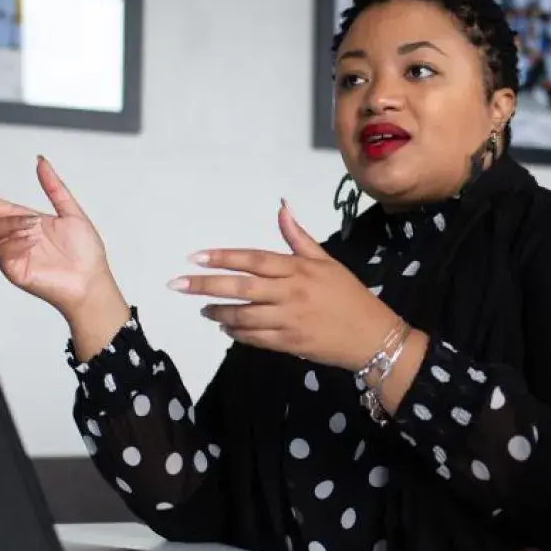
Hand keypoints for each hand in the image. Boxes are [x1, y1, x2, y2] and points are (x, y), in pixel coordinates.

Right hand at [0, 156, 115, 315]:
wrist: (93, 282)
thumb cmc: (86, 254)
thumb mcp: (72, 213)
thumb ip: (55, 187)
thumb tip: (42, 162)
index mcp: (24, 221)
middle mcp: (15, 237)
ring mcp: (13, 254)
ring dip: (9, 224)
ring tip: (33, 225)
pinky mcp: (15, 270)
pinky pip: (3, 252)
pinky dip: (16, 243)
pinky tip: (33, 242)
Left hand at [171, 201, 405, 371]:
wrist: (372, 335)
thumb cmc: (349, 295)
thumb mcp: (327, 262)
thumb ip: (299, 238)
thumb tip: (281, 207)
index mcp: (299, 269)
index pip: (253, 259)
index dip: (222, 257)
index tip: (194, 258)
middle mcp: (291, 293)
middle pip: (241, 287)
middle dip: (205, 286)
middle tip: (177, 284)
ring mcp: (290, 320)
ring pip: (244, 316)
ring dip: (219, 312)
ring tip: (204, 309)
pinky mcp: (291, 343)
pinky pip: (256, 338)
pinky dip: (237, 333)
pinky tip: (227, 328)